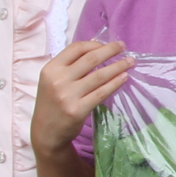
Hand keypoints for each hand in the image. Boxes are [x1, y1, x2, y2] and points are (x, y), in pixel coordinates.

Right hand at [32, 39, 133, 163]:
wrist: (46, 132)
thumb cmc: (52, 103)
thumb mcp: (53, 80)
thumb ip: (70, 65)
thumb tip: (97, 47)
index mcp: (51, 69)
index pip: (76, 48)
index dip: (94, 44)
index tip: (108, 45)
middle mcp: (58, 80)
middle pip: (90, 59)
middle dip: (110, 50)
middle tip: (123, 46)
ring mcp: (68, 95)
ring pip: (99, 75)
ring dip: (118, 66)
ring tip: (130, 62)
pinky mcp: (78, 110)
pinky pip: (101, 92)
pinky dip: (115, 83)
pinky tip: (124, 77)